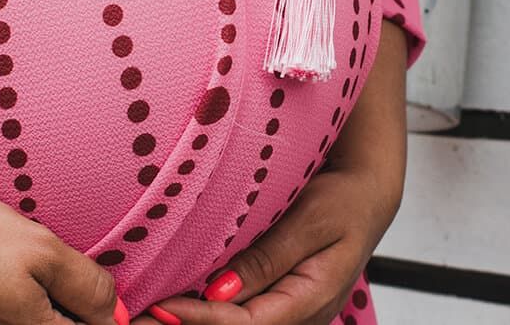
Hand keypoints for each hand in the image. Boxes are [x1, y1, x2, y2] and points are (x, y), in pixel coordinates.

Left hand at [135, 164, 401, 324]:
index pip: (249, 324)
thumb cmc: (343, 200)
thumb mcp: (311, 219)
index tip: (162, 307)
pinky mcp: (280, 306)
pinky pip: (243, 318)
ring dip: (197, 324)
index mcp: (314, 298)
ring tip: (151, 315)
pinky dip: (209, 316)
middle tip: (142, 318)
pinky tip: (177, 308)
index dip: (202, 320)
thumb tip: (221, 292)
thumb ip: (269, 256)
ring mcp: (292, 315)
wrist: (367, 196)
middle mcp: (303, 316)